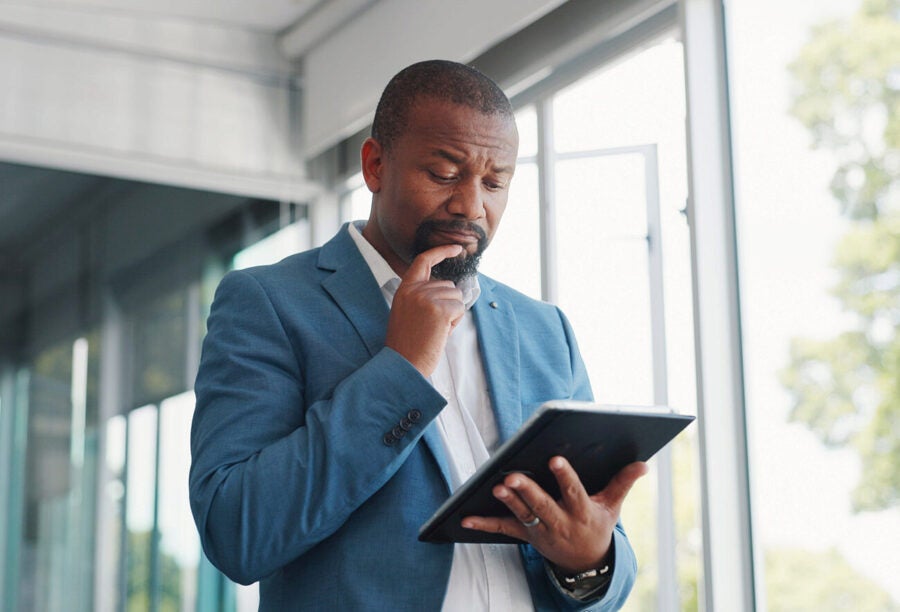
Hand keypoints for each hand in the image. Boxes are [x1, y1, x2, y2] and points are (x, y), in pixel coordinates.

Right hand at [385, 244, 465, 376]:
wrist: (404, 364)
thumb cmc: (409, 344)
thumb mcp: (409, 312)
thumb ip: (425, 296)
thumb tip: (452, 288)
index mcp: (404, 290)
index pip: (423, 260)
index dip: (441, 251)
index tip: (456, 248)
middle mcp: (414, 290)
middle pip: (448, 285)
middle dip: (448, 304)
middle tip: (432, 326)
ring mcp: (426, 298)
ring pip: (456, 297)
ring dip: (452, 314)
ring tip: (435, 330)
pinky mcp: (440, 310)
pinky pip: (460, 309)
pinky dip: (455, 323)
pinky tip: (440, 333)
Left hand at [461, 457, 647, 572]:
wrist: (586, 564)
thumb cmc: (597, 525)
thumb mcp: (612, 507)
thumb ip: (623, 483)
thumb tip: (643, 463)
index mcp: (582, 513)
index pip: (574, 493)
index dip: (565, 477)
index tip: (555, 459)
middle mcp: (560, 523)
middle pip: (542, 506)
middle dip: (527, 491)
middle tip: (512, 476)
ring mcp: (541, 531)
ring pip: (523, 515)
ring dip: (509, 502)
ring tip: (496, 487)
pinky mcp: (526, 535)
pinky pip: (503, 530)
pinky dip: (484, 525)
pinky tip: (465, 519)